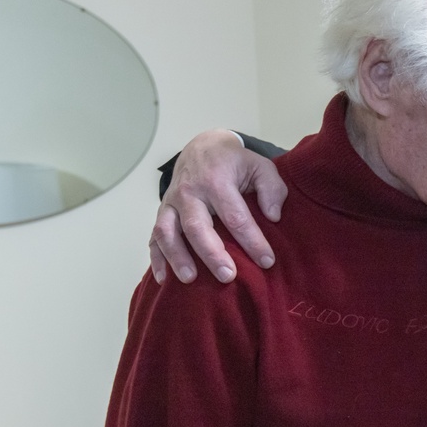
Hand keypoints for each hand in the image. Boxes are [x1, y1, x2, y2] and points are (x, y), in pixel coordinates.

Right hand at [149, 130, 287, 283]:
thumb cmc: (235, 163)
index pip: (235, 216)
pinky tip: (165, 279)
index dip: (252, 241)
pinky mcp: (162, 212)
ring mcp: (172, 203)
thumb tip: (273, 216)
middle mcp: (190, 192)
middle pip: (197, 226)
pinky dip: (157, 258)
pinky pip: (154, 236)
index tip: (267, 261)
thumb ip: (272, 189)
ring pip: (167, 231)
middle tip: (227, 276)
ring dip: (177, 257)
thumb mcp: (260, 166)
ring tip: (190, 279)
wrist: (202, 147)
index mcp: (216, 180)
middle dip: (211, 253)